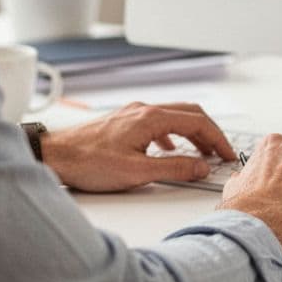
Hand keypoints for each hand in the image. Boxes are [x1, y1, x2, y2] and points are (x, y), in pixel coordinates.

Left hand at [39, 101, 235, 191]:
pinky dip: (173, 134)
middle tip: (221, 152)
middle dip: (209, 132)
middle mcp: (143, 110)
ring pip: (173, 117)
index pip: (197, 121)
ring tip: (201, 152)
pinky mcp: (123, 123)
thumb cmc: (88, 161)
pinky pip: (157, 122)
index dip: (217, 138)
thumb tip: (200, 167)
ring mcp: (132, 114)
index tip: (228, 154)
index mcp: (150, 118)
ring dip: (192, 132)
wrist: (54, 156)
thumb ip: (173, 169)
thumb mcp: (137, 171)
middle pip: (189, 114)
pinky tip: (168, 148)